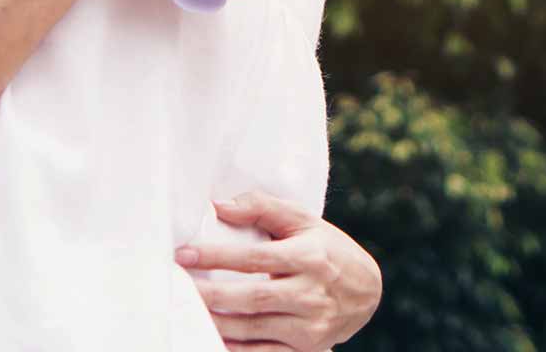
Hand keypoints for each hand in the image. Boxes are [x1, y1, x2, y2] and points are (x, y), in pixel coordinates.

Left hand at [177, 193, 381, 349]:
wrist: (367, 290)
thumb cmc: (325, 247)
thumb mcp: (301, 219)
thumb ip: (260, 207)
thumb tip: (219, 207)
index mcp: (309, 258)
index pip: (254, 258)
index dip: (217, 257)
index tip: (184, 255)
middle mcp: (311, 294)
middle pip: (252, 298)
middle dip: (211, 295)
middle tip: (178, 287)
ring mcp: (311, 326)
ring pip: (255, 329)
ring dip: (218, 322)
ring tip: (186, 310)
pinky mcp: (309, 348)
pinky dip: (238, 349)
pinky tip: (212, 337)